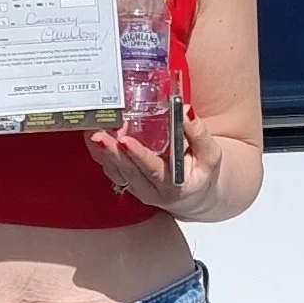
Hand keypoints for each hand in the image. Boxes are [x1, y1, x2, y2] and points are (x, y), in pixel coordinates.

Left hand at [85, 106, 223, 215]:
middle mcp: (150, 190)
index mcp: (173, 186)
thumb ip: (198, 133)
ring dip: (102, 150)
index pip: (153, 170)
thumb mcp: (210, 155)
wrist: (192, 192)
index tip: (125, 141)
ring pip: (114, 170)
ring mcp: (134, 187)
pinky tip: (95, 132)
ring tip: (93, 128)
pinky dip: (100, 150)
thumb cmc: (201, 172)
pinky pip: (109, 167)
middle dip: (111, 151)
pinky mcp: (125, 180)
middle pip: (127, 171)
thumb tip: (184, 109)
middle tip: (98, 133)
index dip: (139, 155)